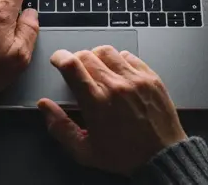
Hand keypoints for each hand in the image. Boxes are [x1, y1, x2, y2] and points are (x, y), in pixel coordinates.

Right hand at [37, 46, 186, 175]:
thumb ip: (60, 127)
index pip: (72, 65)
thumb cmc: (124, 155)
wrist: (162, 157)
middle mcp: (116, 86)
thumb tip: (45, 106)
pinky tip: (118, 73)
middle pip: (87, 54)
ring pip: (108, 51)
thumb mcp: (84, 151)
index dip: (60, 57)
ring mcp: (135, 79)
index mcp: (96, 102)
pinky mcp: (150, 77)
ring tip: (97, 70)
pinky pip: (129, 56)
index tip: (58, 60)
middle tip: (77, 70)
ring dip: (97, 57)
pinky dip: (119, 60)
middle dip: (76, 59)